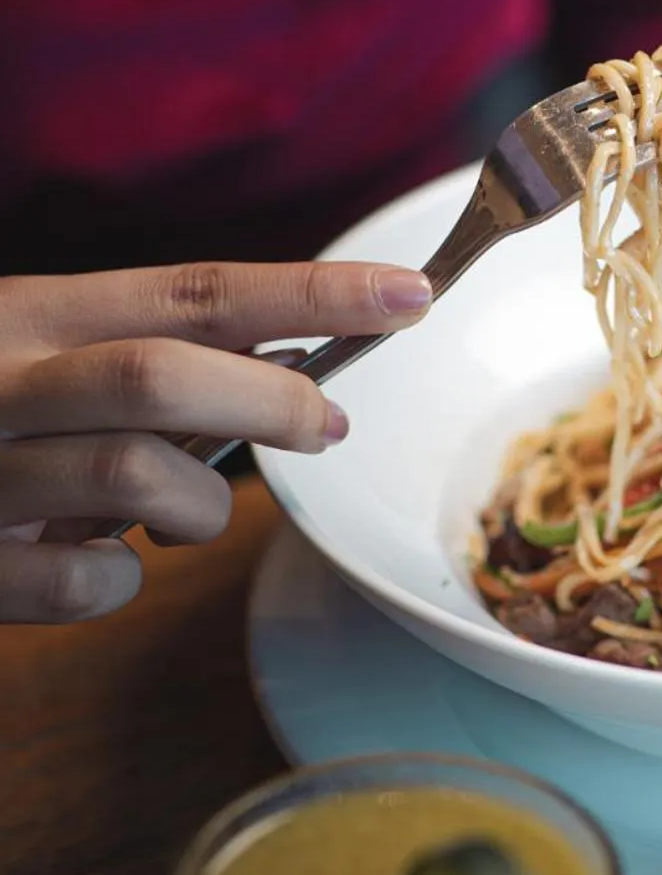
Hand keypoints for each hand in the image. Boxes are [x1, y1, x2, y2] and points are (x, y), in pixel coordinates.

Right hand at [0, 260, 431, 623]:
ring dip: (198, 506)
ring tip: (188, 515)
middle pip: (165, 375)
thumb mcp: (38, 355)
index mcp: (31, 313)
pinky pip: (82, 583)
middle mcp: (0, 377)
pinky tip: (105, 563)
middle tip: (327, 425)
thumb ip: (138, 356)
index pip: (196, 291)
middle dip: (271, 402)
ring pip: (134, 477)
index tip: (409, 294)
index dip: (311, 293)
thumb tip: (283, 371)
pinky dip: (122, 581)